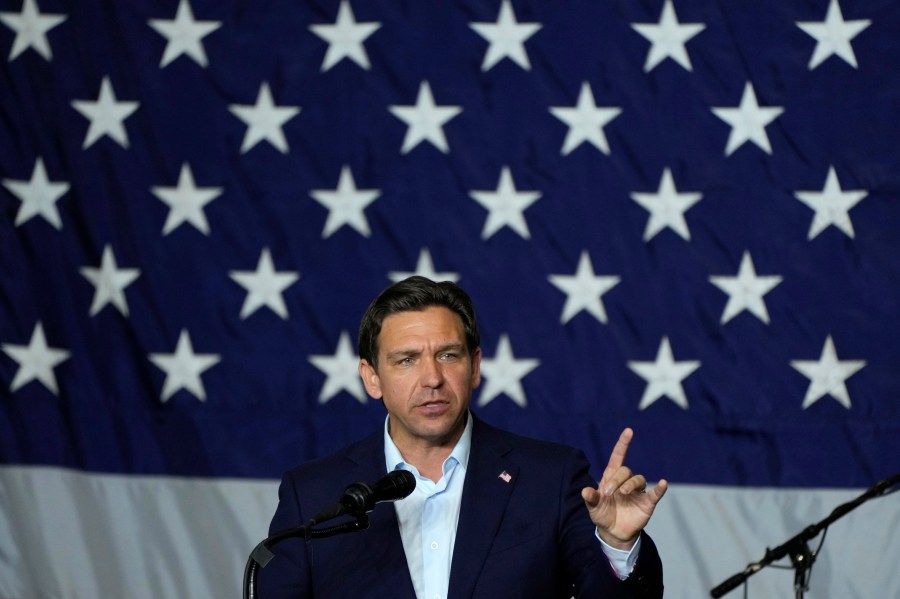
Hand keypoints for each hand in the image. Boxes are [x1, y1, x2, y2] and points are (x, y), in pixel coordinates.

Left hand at [581, 427, 667, 549]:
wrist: (613, 533)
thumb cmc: (603, 515)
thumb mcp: (593, 507)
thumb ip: (590, 498)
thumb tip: (585, 491)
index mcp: (611, 478)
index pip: (618, 457)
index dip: (623, 444)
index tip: (629, 431)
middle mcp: (626, 482)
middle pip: (625, 471)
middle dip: (616, 479)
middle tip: (609, 493)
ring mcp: (637, 492)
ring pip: (639, 479)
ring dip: (631, 484)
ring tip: (623, 493)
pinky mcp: (647, 503)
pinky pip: (656, 493)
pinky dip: (660, 488)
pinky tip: (663, 483)